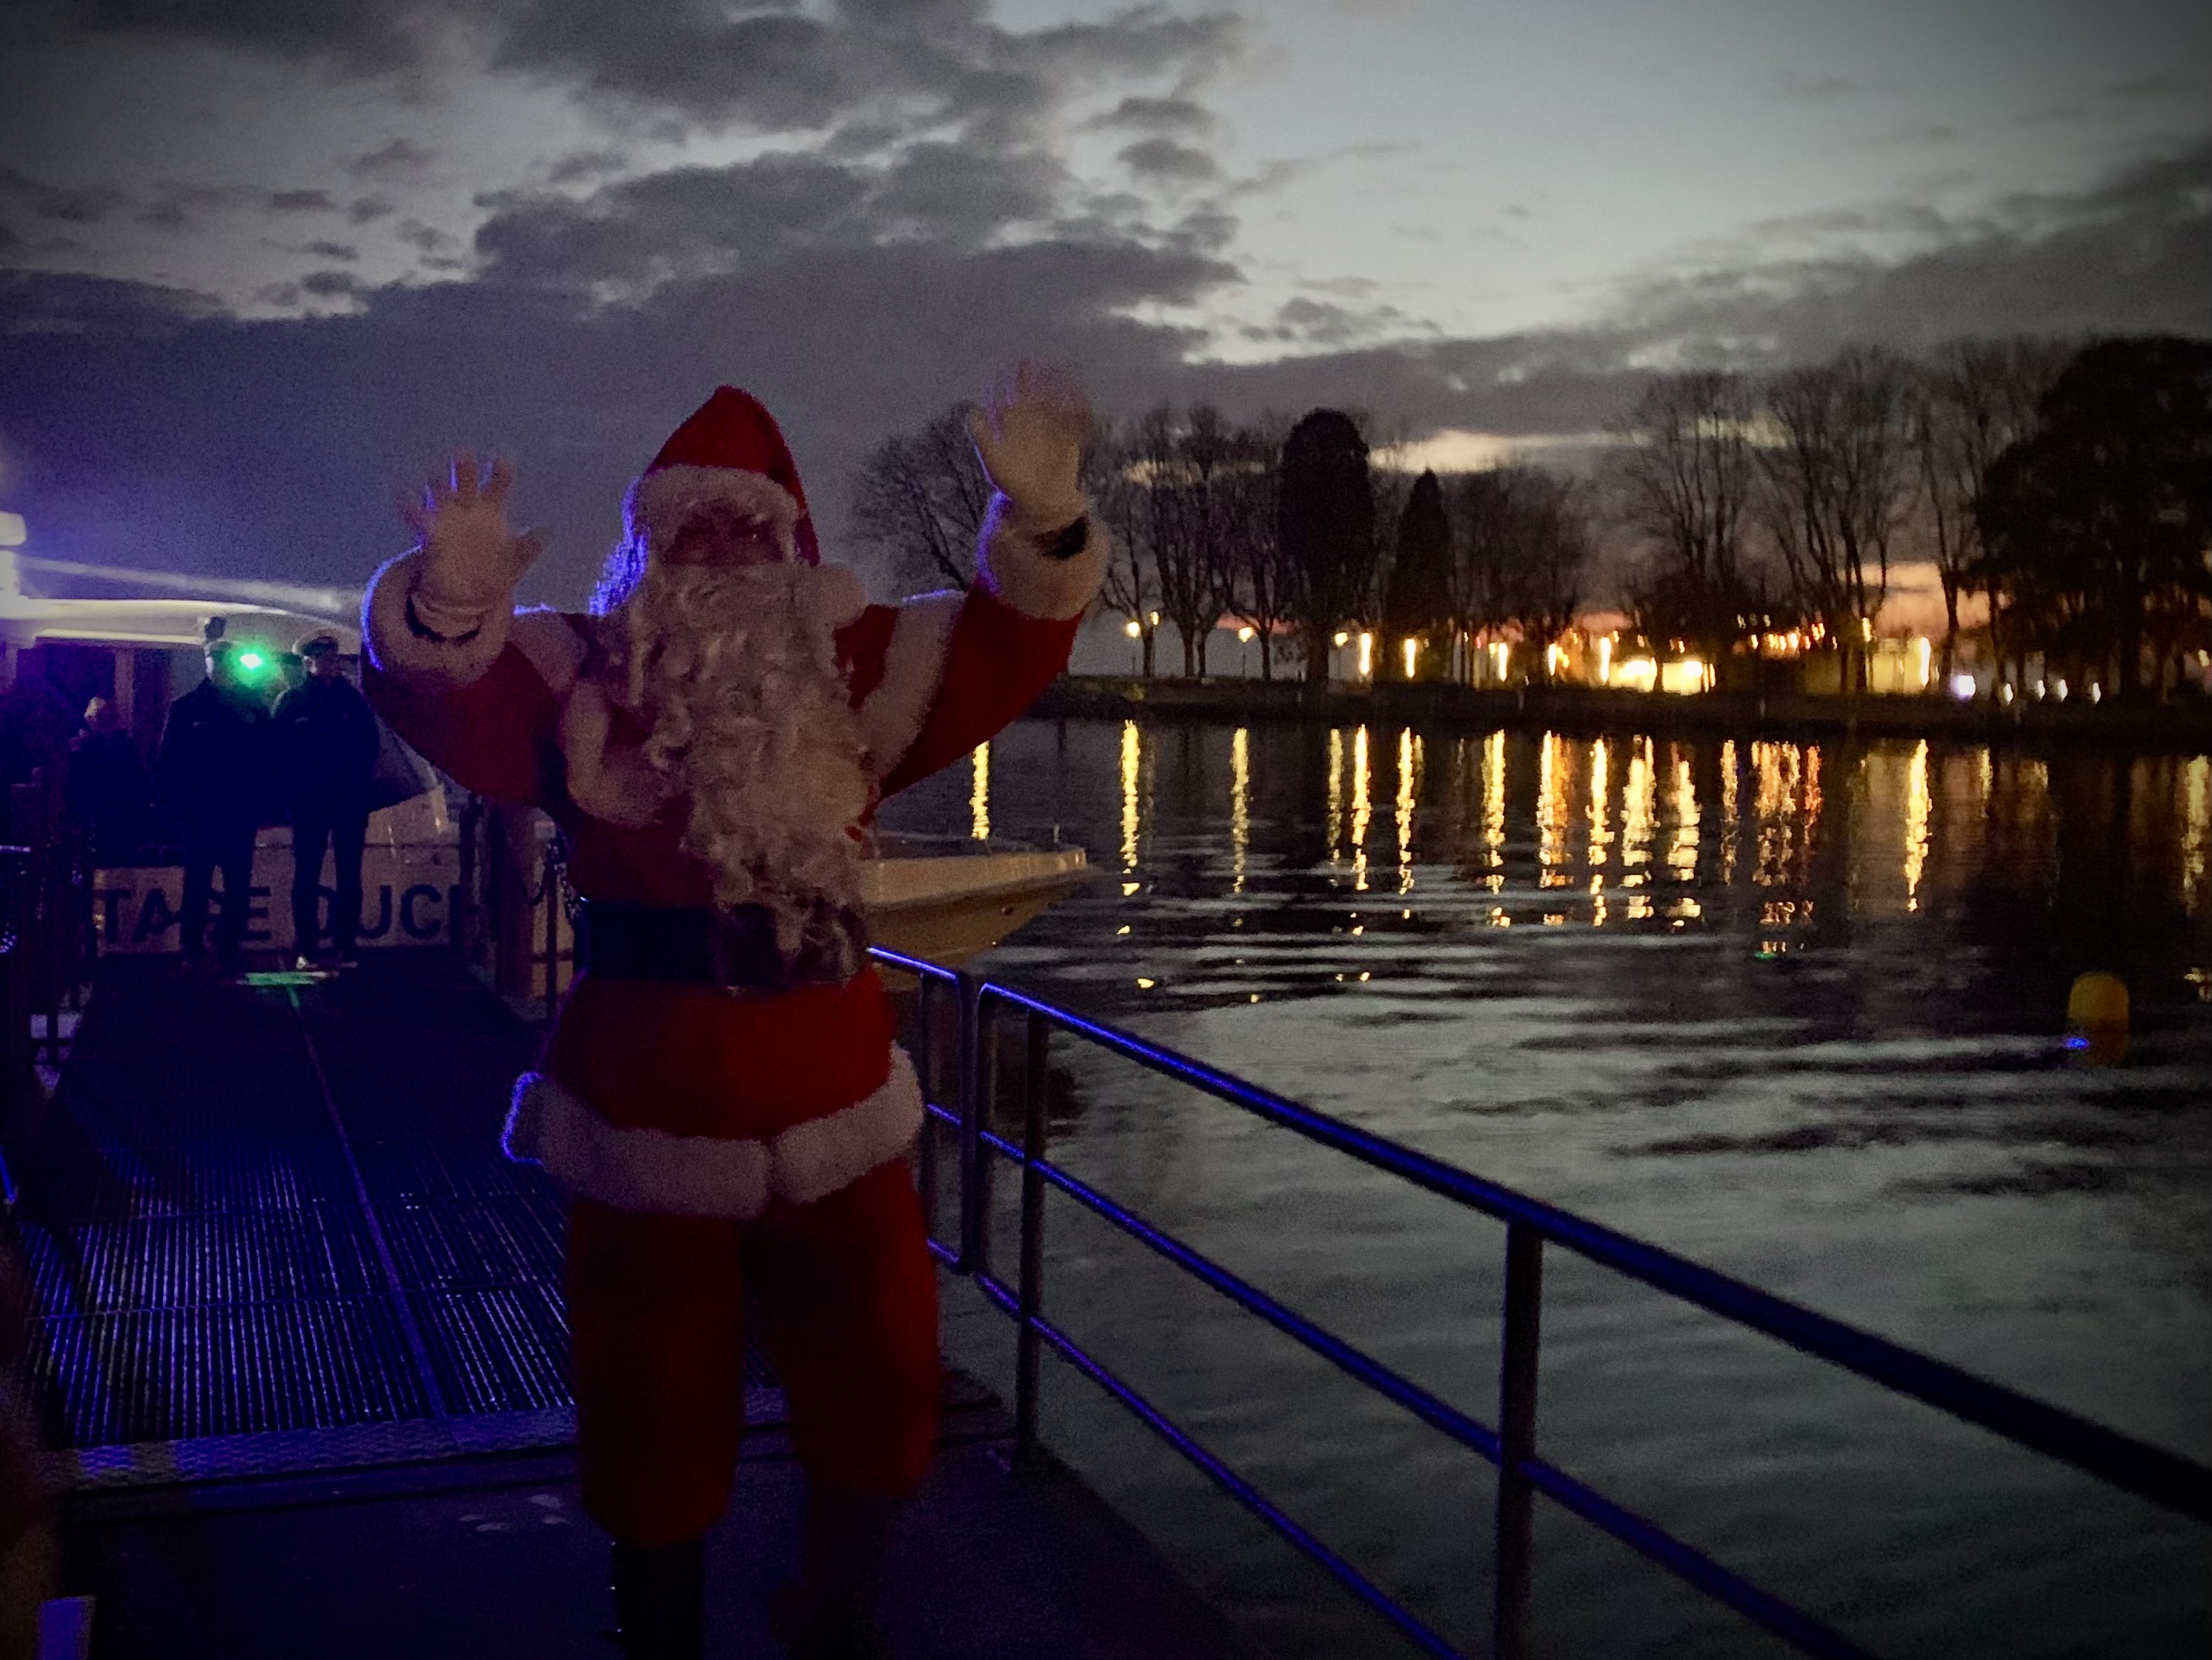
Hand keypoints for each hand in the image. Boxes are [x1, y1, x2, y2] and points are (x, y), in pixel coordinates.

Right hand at [399, 451, 545, 618]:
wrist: (468, 598)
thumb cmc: (493, 573)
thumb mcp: (515, 562)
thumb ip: (528, 547)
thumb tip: (546, 531)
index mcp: (491, 510)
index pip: (497, 485)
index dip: (500, 472)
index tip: (502, 458)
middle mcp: (468, 508)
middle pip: (466, 481)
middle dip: (464, 468)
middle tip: (463, 453)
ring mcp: (447, 519)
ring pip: (440, 494)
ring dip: (437, 484)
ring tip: (435, 472)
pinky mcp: (430, 536)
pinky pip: (418, 518)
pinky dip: (411, 507)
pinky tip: (405, 497)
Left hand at [967, 359, 1092, 529]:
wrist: (1038, 502)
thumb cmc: (1012, 484)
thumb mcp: (992, 461)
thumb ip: (982, 437)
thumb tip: (973, 413)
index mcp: (1010, 425)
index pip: (1006, 395)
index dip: (1007, 378)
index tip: (1011, 363)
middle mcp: (1028, 423)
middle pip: (1029, 393)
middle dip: (1030, 376)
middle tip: (1032, 359)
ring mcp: (1047, 429)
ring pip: (1050, 400)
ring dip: (1053, 385)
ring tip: (1059, 370)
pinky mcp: (1066, 438)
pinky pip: (1071, 417)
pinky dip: (1074, 404)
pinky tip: (1078, 393)